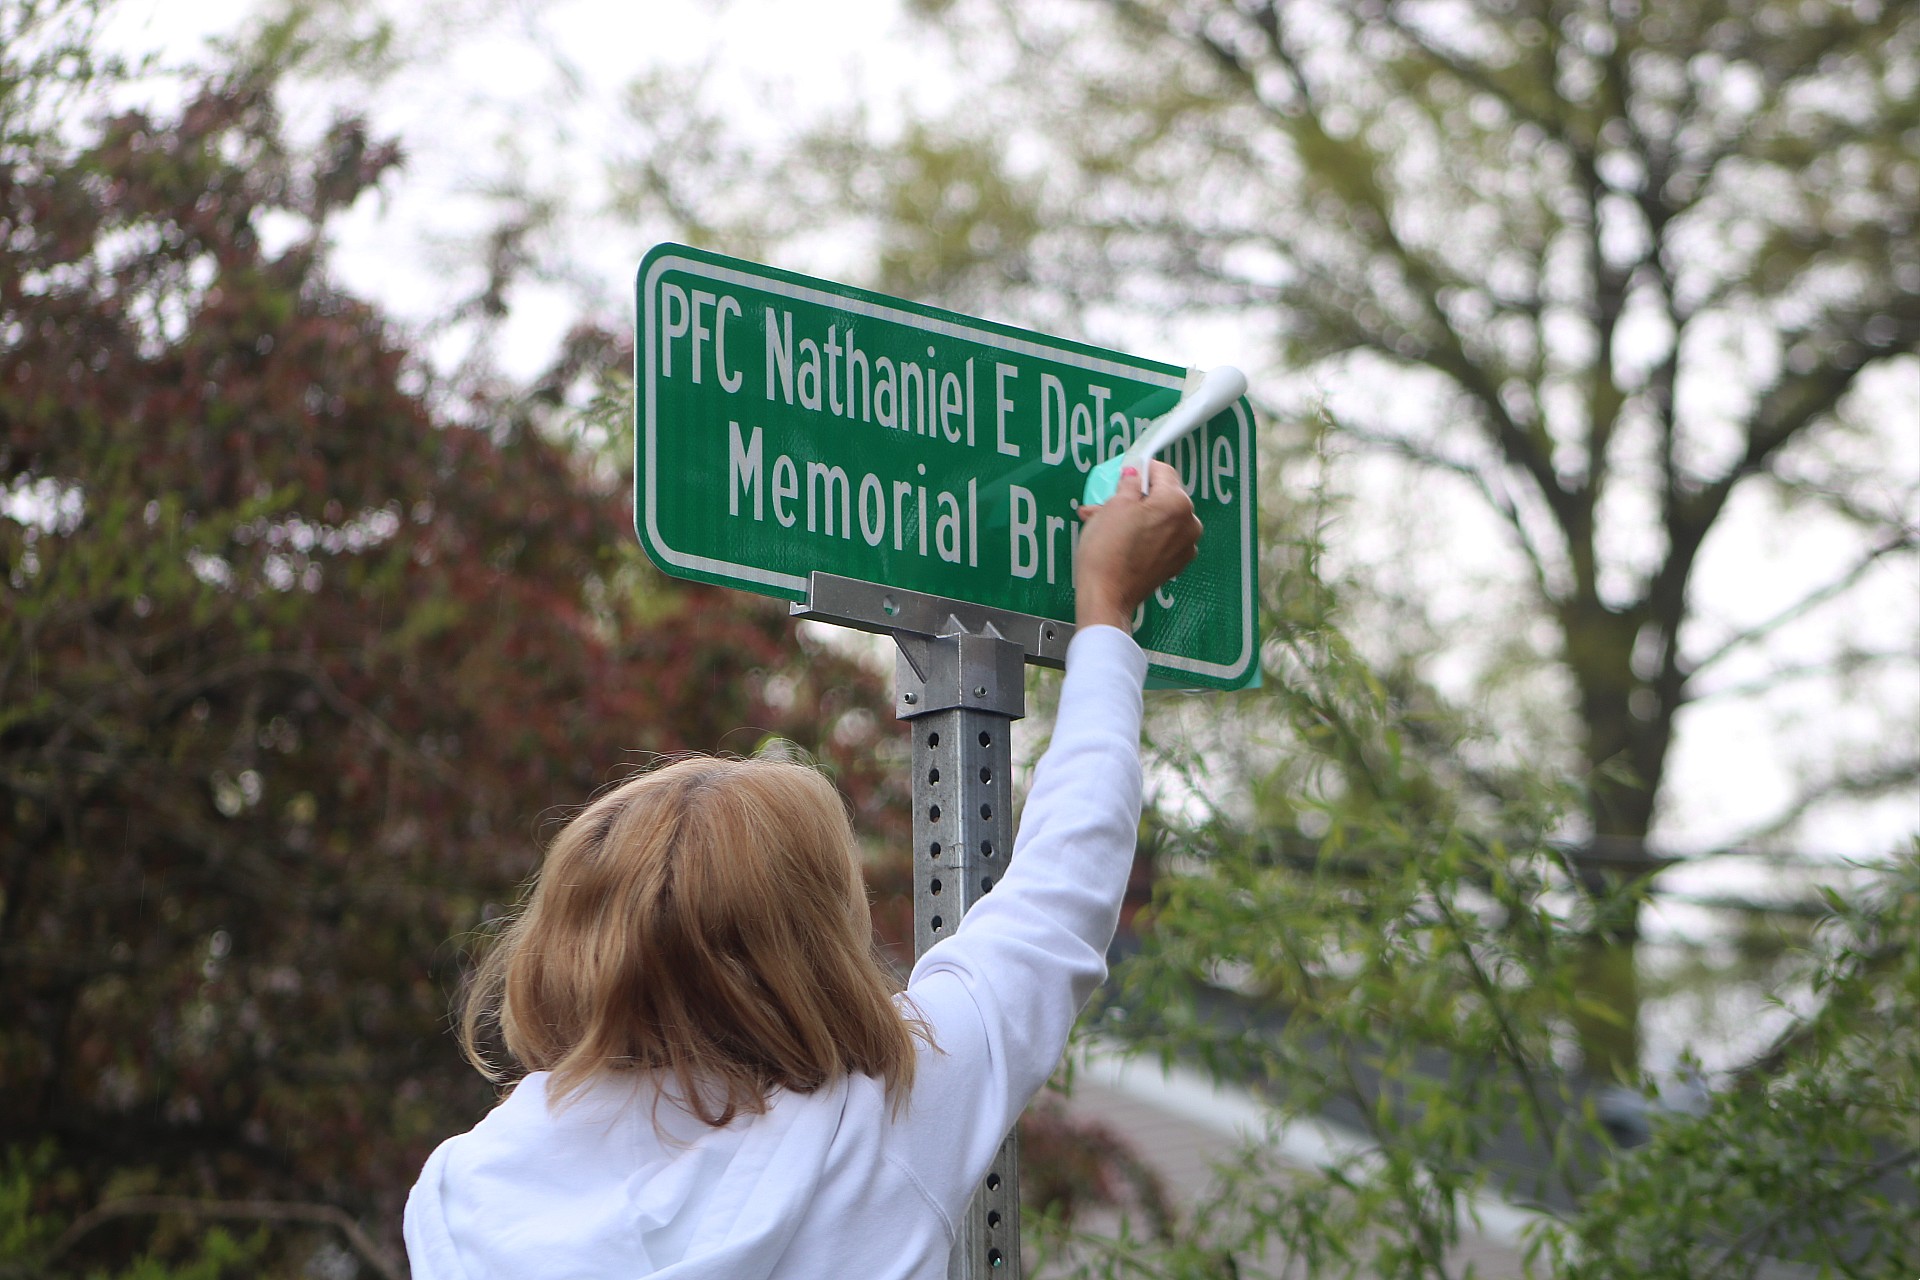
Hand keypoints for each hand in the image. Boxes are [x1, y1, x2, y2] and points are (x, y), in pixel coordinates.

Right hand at [1073, 461, 1202, 631]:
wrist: (1107, 595)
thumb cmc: (1108, 550)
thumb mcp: (1114, 505)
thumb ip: (1129, 483)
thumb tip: (1134, 474)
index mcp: (1177, 503)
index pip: (1163, 471)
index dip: (1141, 470)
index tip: (1126, 474)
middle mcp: (1189, 523)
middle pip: (1165, 496)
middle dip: (1139, 497)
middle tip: (1113, 503)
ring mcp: (1186, 547)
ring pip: (1163, 519)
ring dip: (1140, 517)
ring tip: (1112, 525)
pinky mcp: (1176, 564)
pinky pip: (1163, 540)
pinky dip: (1146, 536)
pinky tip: (1124, 542)